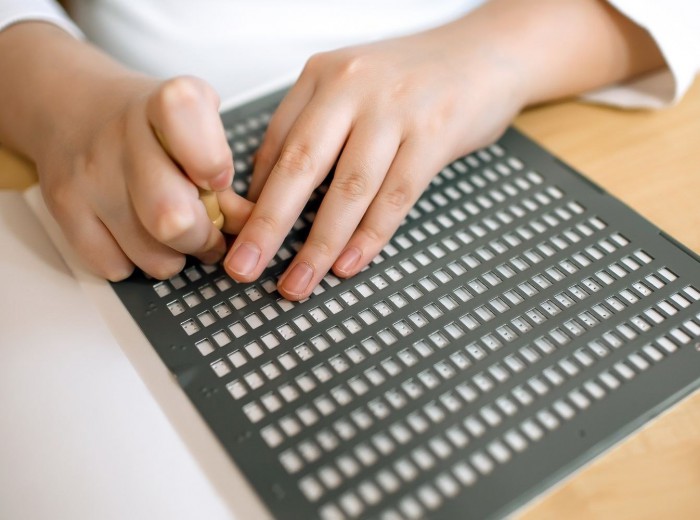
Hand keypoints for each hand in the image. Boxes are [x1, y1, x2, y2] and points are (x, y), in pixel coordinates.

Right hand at [38, 74, 252, 279]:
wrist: (69, 105)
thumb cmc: (147, 125)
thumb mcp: (195, 127)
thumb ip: (226, 175)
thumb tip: (254, 227)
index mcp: (167, 104)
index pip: (188, 119)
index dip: (212, 162)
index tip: (218, 180)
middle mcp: (123, 134)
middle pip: (174, 218)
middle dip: (203, 239)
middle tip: (208, 233)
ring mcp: (89, 173)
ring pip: (150, 255)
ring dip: (173, 257)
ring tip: (174, 235)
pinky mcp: (62, 206)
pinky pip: (114, 267)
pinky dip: (134, 262)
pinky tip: (135, 236)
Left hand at [224, 22, 525, 299]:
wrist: (487, 53)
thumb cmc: (413, 79)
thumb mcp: (353, 88)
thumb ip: (313, 130)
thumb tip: (269, 191)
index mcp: (323, 76)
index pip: (276, 143)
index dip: (255, 196)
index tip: (238, 236)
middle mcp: (353, 87)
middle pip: (300, 166)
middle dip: (268, 225)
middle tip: (244, 267)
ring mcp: (396, 109)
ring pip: (349, 189)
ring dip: (319, 244)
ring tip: (298, 282)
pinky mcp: (435, 133)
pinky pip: (396, 196)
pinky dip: (370, 235)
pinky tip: (349, 263)